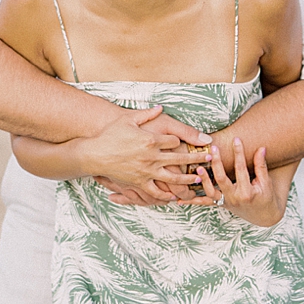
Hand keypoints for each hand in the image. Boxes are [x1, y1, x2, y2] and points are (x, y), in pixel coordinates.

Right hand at [83, 106, 211, 200]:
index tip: (191, 142)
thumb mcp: (129, 119)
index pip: (174, 141)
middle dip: (196, 158)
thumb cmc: (111, 135)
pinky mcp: (139, 183)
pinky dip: (166, 195)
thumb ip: (147, 114)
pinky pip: (155, 192)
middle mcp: (151, 157)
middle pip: (180, 158)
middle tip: (209, 158)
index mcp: (151, 140)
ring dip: (187, 178)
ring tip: (198, 179)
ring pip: (172, 178)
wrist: (94, 153)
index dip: (182, 141)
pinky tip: (175, 197)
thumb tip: (161, 107)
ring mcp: (146, 171)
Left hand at [194, 137, 286, 226]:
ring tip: (197, 169)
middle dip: (217, 163)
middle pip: (222, 179)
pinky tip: (179, 199)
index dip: (239, 153)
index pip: (241, 169)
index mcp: (246, 191)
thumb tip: (261, 148)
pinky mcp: (220, 205)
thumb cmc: (266, 197)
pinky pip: (204, 203)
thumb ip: (261, 165)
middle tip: (213, 149)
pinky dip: (192, 201)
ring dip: (203, 181)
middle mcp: (234, 198)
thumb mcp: (266, 182)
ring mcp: (226, 203)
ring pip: (210, 192)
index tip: (236, 139)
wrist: (264, 216)